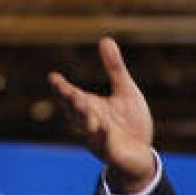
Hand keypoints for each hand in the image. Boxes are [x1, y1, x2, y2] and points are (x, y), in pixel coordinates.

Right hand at [48, 37, 157, 193]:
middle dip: (71, 101)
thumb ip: (114, 69)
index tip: (54, 78)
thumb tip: (105, 39)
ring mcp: (98, 139)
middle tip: (67, 90)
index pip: (71, 96)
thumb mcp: (125, 91)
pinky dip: (103, 136)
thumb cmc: (130, 123)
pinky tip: (103, 127)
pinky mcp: (111, 152)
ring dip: (84, 117)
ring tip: (84, 106)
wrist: (142, 155)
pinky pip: (105, 144)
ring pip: (86, 128)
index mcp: (90, 107)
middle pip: (75, 111)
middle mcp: (89, 122)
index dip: (61, 88)